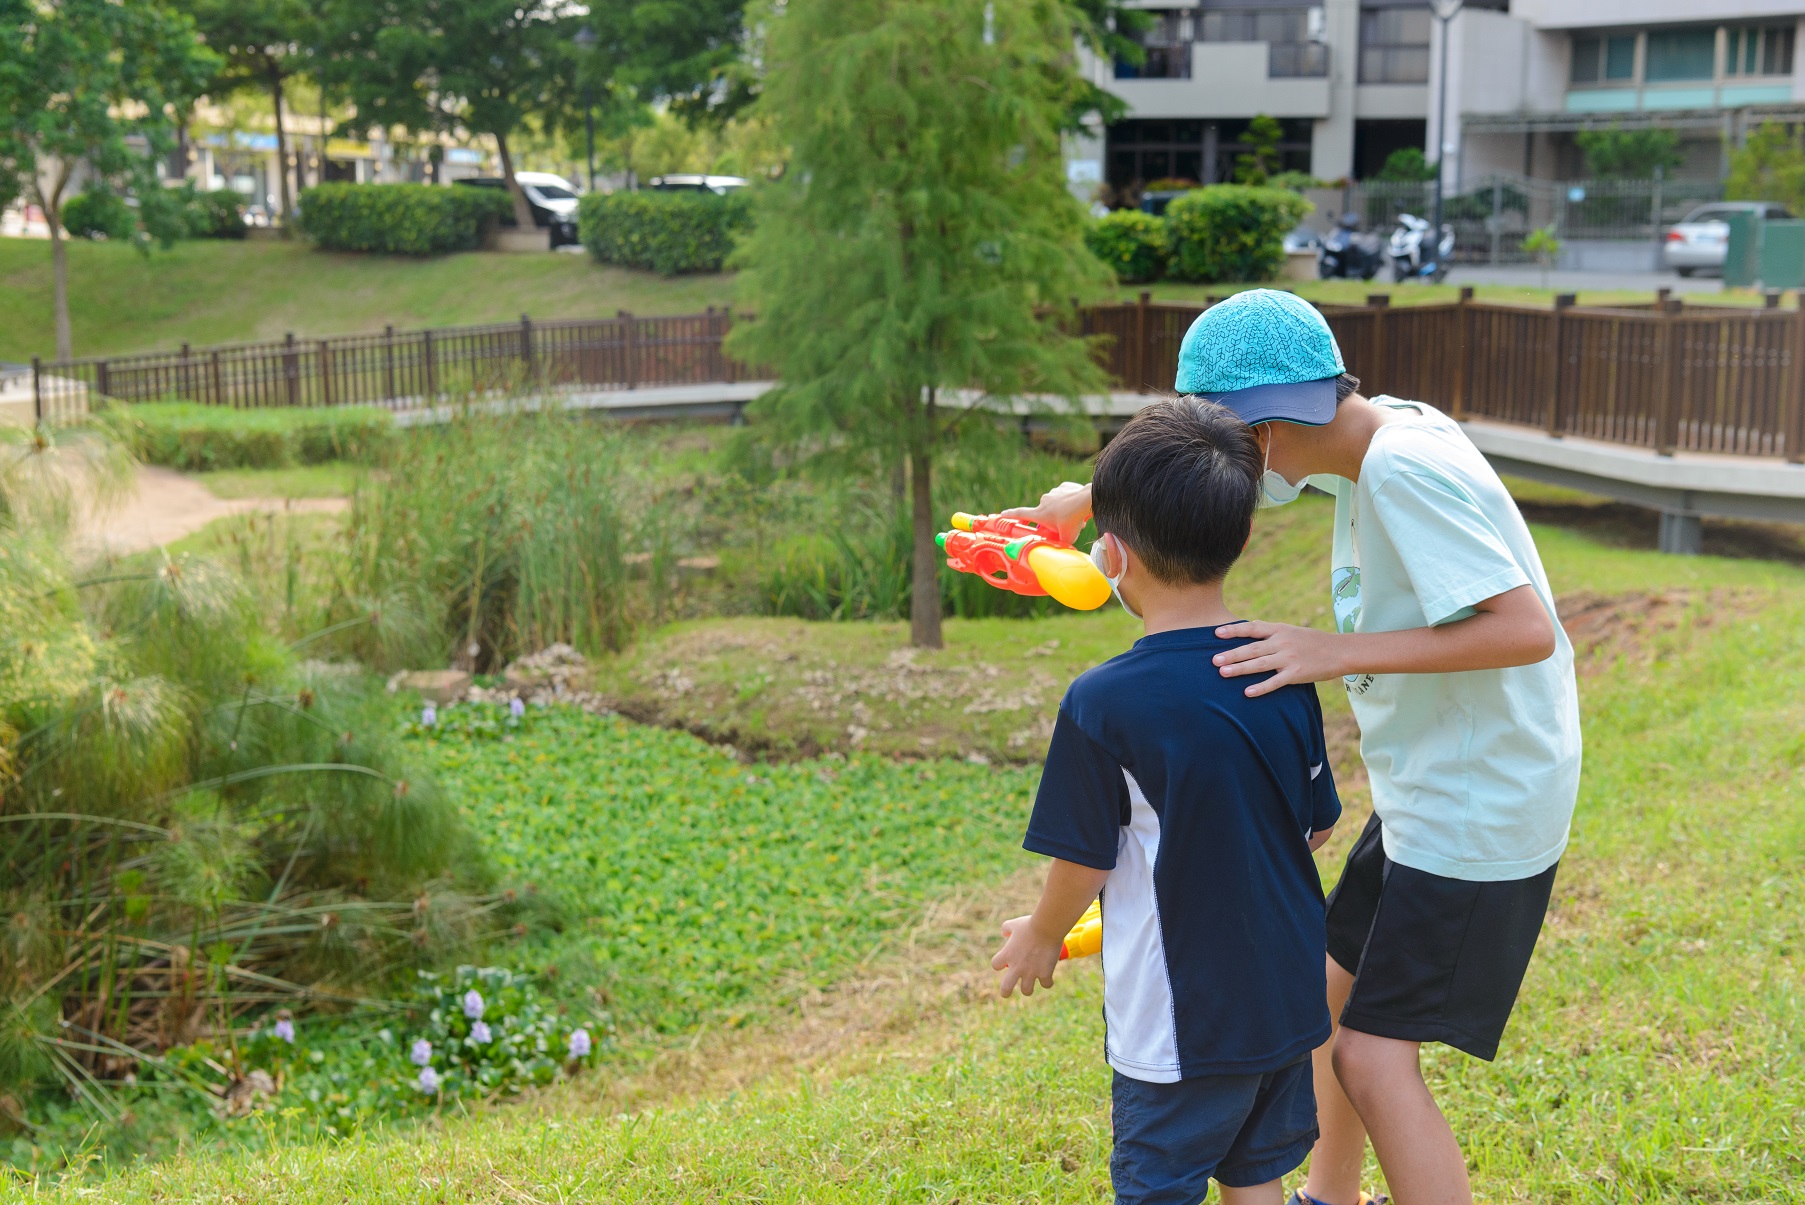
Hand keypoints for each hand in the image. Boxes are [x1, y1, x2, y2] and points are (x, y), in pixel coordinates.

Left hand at [992, 915, 1062, 997]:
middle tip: (1006, 992)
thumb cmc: (1030, 924)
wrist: (1047, 927)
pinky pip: (1046, 984)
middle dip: (1005, 992)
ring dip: (1028, 988)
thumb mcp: (1014, 924)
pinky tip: (1048, 978)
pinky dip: (1048, 982)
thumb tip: (1004, 933)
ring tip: (1030, 984)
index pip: (996, 965)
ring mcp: (1031, 972)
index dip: (999, 964)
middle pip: (1006, 988)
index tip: (1005, 962)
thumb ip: (1006, 928)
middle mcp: (1017, 966)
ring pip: (1027, 991)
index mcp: (1007, 954)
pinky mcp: (1045, 973)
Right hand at [1000, 481, 1091, 545]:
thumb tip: (1062, 547)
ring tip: (1075, 516)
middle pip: (1045, 514)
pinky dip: (1069, 501)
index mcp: (1040, 514)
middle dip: (1053, 520)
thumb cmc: (1074, 519)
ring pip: (1056, 505)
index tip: (1003, 513)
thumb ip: (1061, 542)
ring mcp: (1053, 493)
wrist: (1087, 500)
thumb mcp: (1067, 537)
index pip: (1021, 514)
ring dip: (1063, 511)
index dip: (1011, 515)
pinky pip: (1064, 496)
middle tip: (1064, 525)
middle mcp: (1043, 501)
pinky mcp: (1063, 487)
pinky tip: (1077, 505)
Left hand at [1212, 621, 1346, 696]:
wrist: (1340, 651)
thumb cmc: (1313, 641)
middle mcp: (1282, 643)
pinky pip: (1275, 682)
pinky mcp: (1296, 674)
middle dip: (1231, 654)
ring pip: (1259, 665)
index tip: (1216, 633)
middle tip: (1213, 660)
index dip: (1234, 631)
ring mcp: (1289, 659)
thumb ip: (1271, 630)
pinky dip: (1261, 688)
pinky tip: (1248, 692)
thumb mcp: (1292, 630)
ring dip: (1240, 669)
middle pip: (1252, 649)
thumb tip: (1250, 625)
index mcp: (1280, 630)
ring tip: (1223, 673)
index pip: (1253, 628)